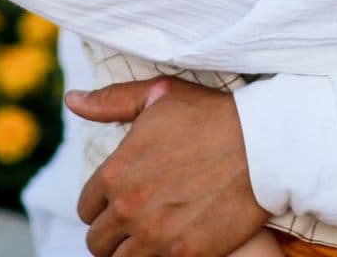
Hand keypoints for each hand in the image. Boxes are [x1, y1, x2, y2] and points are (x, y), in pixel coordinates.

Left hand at [69, 78, 269, 256]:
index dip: (102, 205)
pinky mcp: (184, 254)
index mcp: (115, 172)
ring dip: (131, 252)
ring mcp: (155, 235)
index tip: (121, 203)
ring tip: (150, 240)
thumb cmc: (212, 116)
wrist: (264, 146)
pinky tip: (172, 245)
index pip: (86, 207)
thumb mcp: (159, 96)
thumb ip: (112, 101)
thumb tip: (72, 100)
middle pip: (98, 242)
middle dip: (112, 235)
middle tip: (134, 227)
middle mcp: (127, 207)